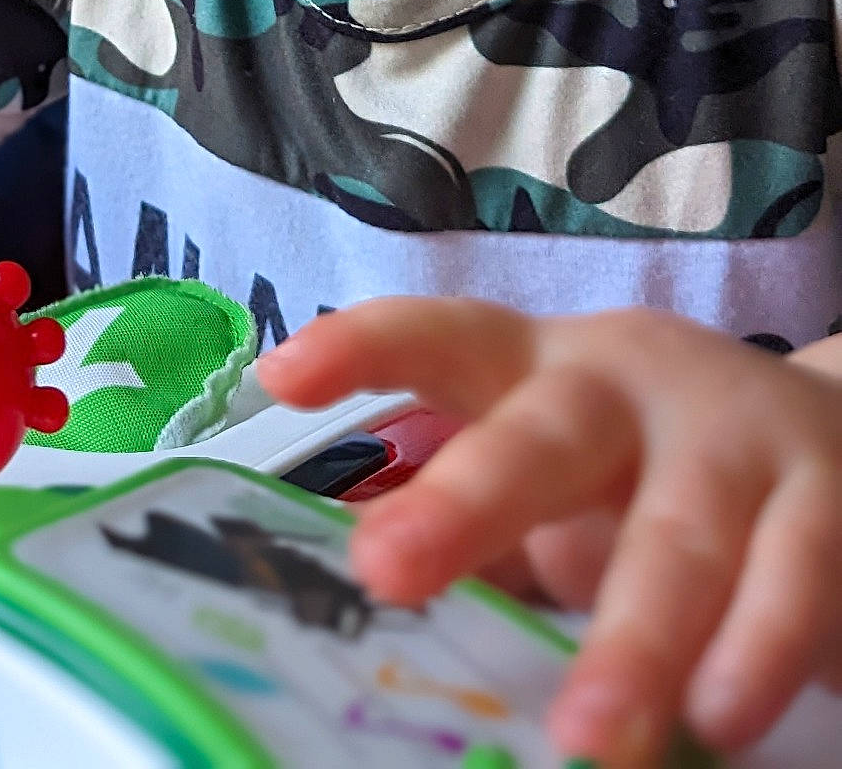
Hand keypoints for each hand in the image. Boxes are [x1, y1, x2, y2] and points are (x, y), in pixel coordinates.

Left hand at [255, 297, 841, 766]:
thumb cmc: (660, 471)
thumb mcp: (567, 478)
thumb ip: (483, 534)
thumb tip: (346, 612)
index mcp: (544, 371)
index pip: (444, 338)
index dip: (365, 349)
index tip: (280, 378)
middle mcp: (630, 386)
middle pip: (544, 433)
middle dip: (466, 500)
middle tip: (386, 569)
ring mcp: (736, 440)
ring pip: (679, 533)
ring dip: (632, 638)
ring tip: (583, 737)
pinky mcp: (829, 506)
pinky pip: (792, 580)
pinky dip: (755, 652)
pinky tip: (718, 720)